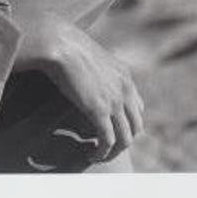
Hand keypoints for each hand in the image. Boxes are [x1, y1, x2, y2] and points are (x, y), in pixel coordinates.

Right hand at [13, 12, 143, 161]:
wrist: (58, 42)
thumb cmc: (66, 45)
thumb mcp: (90, 56)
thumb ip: (96, 69)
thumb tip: (84, 74)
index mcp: (124, 76)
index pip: (137, 107)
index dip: (127, 122)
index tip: (112, 128)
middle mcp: (125, 89)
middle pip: (136, 126)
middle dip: (123, 139)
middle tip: (107, 145)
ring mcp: (115, 101)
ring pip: (125, 139)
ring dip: (114, 151)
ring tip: (99, 154)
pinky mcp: (100, 111)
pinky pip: (108, 141)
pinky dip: (102, 153)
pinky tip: (91, 155)